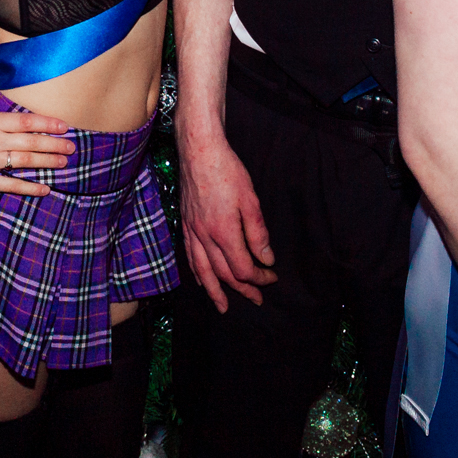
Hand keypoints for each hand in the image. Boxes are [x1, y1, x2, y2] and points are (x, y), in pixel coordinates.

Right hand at [0, 87, 75, 195]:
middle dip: (55, 144)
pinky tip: (45, 189)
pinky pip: (12, 185)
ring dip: (48, 162)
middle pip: (32, 142)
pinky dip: (30, 188)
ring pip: (27, 161)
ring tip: (64, 163)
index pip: (26, 121)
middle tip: (72, 147)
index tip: (64, 126)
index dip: (48, 123)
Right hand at [178, 130, 275, 309]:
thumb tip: (266, 259)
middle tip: (256, 299)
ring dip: (214, 291)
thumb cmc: (227, 171)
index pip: (242, 268)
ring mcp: (192, 231)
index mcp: (223, 232)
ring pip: (203, 270)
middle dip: (241, 289)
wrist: (199, 151)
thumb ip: (257, 233)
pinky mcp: (186, 224)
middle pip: (224, 273)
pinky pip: (190, 256)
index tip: (272, 276)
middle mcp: (205, 236)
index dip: (258, 277)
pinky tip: (202, 280)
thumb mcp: (250, 200)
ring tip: (222, 307)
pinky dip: (197, 273)